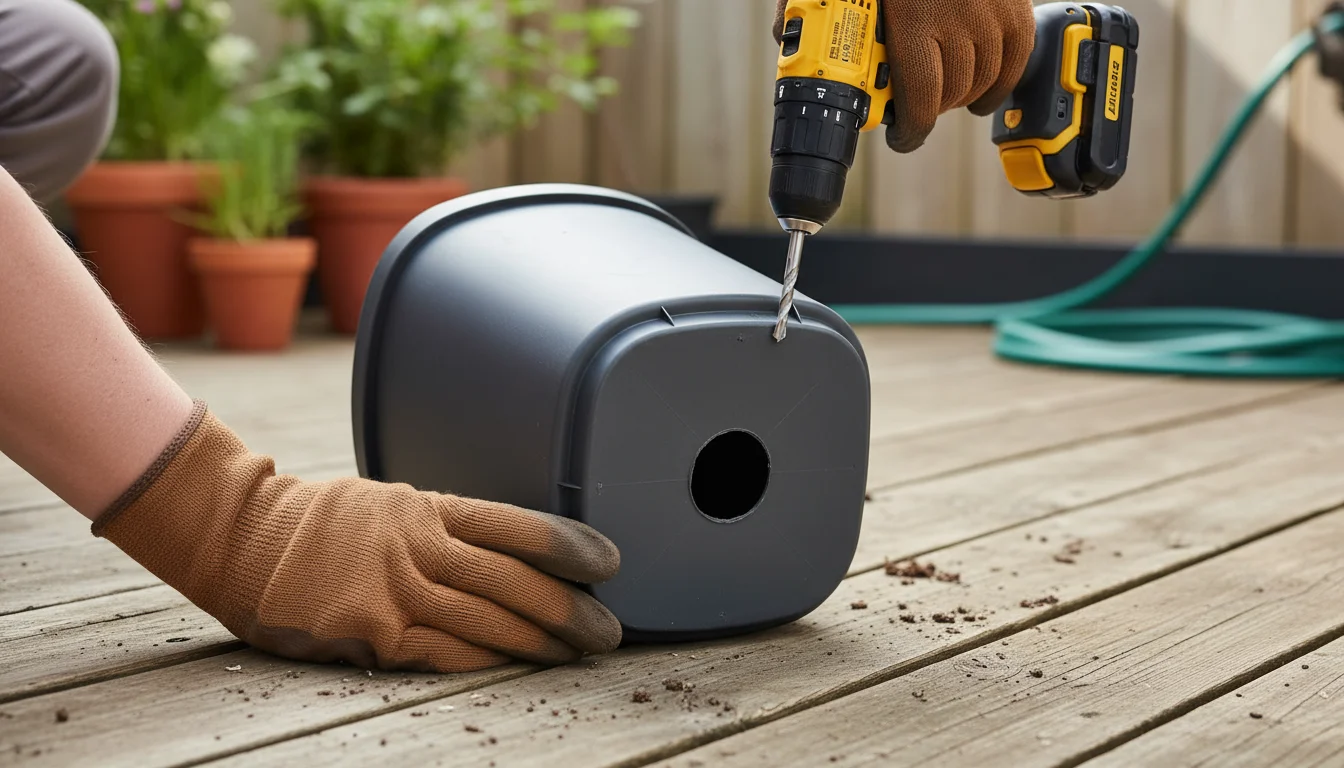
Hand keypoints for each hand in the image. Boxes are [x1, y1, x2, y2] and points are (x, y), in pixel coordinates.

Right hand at [94, 403, 621, 672]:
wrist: (240, 537)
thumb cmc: (320, 522)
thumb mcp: (386, 503)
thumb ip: (442, 527)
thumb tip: (508, 552)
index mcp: (426, 507)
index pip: (516, 524)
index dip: (569, 545)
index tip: (610, 561)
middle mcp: (417, 545)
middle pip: (512, 579)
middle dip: (568, 607)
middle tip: (607, 629)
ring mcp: (393, 590)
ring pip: (486, 620)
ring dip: (538, 642)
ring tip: (576, 653)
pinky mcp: (369, 633)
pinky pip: (441, 651)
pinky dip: (484, 660)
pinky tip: (515, 667)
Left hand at [774, 0, 1035, 152]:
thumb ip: (811, 4)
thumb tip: (785, 38)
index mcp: (910, 16)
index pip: (920, 97)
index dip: (910, 129)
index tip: (899, 137)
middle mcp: (956, 16)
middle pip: (950, 94)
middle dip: (929, 111)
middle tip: (913, 112)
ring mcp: (990, 9)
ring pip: (983, 80)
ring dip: (961, 99)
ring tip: (943, 101)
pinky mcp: (1015, 3)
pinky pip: (1016, 59)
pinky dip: (1000, 82)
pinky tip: (983, 93)